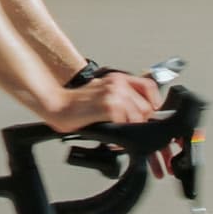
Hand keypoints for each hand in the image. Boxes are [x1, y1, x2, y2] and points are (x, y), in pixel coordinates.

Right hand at [42, 71, 164, 132]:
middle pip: (146, 106)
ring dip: (131, 129)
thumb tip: (139, 110)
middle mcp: (118, 83)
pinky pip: (126, 124)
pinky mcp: (108, 107)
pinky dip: (120, 135)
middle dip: (141, 121)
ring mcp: (114, 94)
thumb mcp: (103, 91)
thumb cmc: (77, 101)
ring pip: (139, 116)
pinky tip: (111, 136)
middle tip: (129, 127)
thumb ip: (121, 95)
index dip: (154, 102)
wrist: (58, 105)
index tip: (152, 111)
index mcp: (118, 78)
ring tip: (119, 132)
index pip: (149, 86)